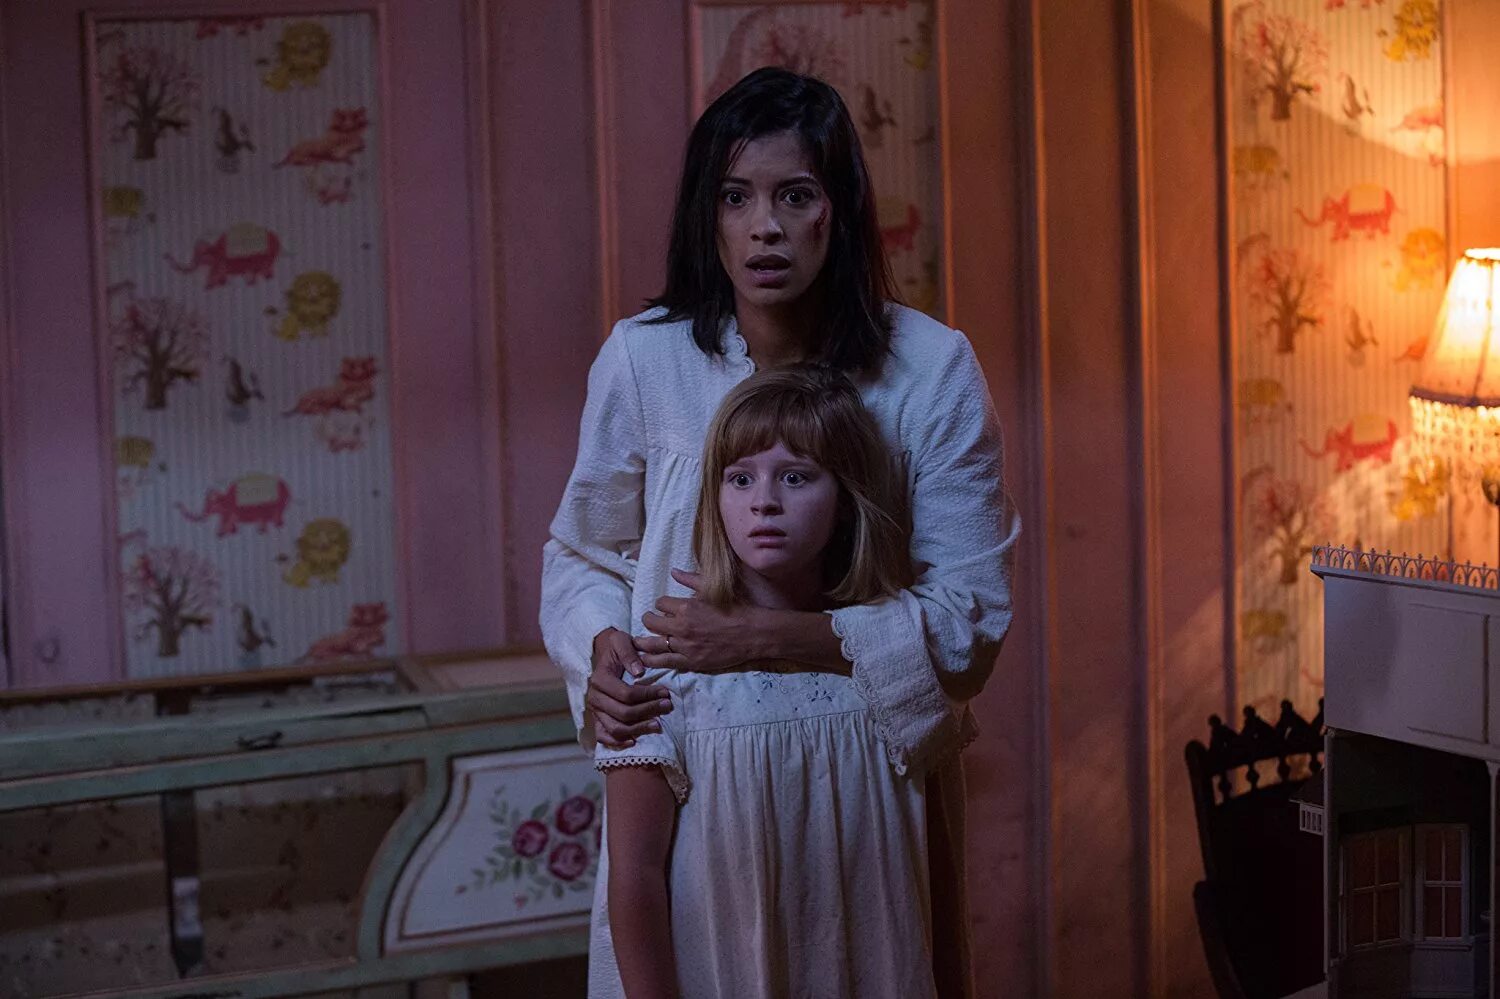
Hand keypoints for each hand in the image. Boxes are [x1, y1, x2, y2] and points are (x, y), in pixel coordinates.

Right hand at [588, 627, 671, 749]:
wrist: (605, 654)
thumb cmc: (616, 648)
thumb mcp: (621, 641)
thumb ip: (629, 653)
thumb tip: (639, 672)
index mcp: (600, 680)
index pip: (626, 694)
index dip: (647, 695)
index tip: (665, 692)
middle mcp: (594, 698)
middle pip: (623, 714)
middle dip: (648, 711)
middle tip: (667, 706)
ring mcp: (595, 711)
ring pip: (616, 729)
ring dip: (639, 729)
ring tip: (657, 725)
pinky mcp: (598, 719)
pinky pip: (604, 737)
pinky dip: (618, 743)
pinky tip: (635, 741)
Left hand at [636, 569, 757, 672]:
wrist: (753, 633)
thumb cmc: (736, 609)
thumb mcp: (713, 589)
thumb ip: (691, 579)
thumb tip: (674, 572)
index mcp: (687, 607)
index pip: (661, 603)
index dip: (662, 604)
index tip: (665, 607)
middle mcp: (682, 626)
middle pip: (652, 622)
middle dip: (649, 619)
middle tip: (649, 620)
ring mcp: (685, 646)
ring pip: (654, 644)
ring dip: (643, 641)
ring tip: (637, 641)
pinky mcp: (691, 661)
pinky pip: (665, 662)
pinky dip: (652, 660)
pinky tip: (644, 659)